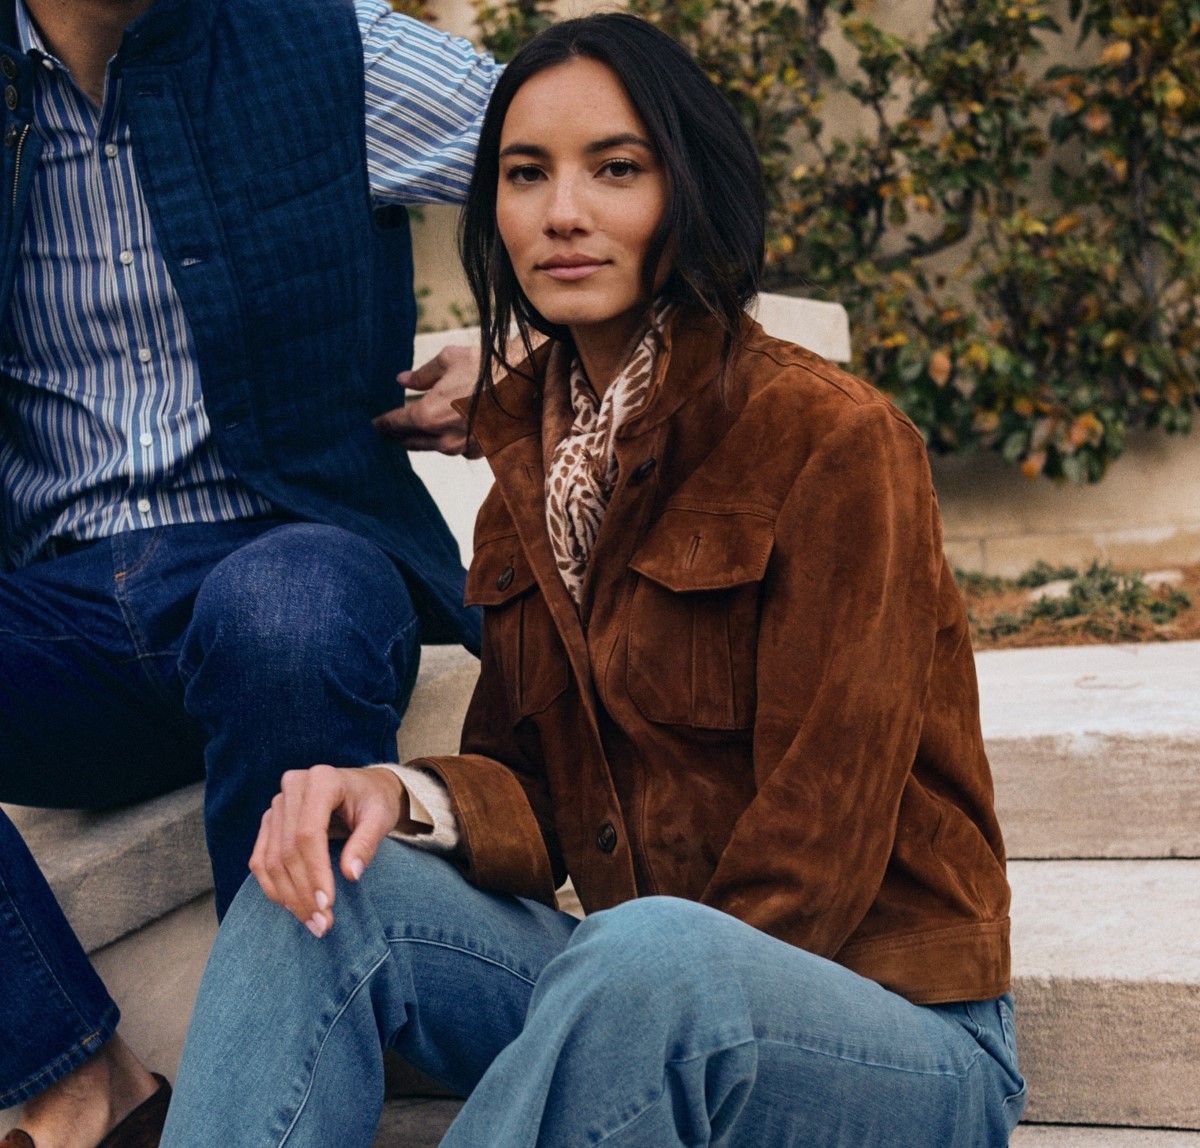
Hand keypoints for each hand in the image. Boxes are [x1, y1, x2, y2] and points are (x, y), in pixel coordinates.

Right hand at [248, 765, 406, 936]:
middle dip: (303, 892)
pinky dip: (273, 887)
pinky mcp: (270, 821)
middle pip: (288, 850)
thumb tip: (351, 875)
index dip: (315, 872)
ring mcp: (277, 805)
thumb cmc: (375, 802)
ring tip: (312, 923)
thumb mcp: (381, 818)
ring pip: (271, 859)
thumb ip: (366, 843)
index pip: (309, 834)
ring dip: (288, 897)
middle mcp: (293, 787)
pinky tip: (292, 907)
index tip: (327, 905)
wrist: (365, 789)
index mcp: (322, 780)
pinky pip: (260, 859)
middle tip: (322, 924)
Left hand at [373, 344, 481, 456]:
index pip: (396, 424)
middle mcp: (442, 438)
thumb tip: (402, 380)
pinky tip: (447, 431)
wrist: (526, 385)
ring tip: (413, 433)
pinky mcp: (479, 451)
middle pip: (411, 442)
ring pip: (433, 447)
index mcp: (428, 415)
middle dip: (397, 437)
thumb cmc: (486, 367)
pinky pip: (456, 448)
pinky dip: (448, 440)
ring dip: (422, 440)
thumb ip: (422, 375)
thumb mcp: (449, 360)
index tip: (373, 425)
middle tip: (385, 434)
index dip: (382, 424)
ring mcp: (461, 448)